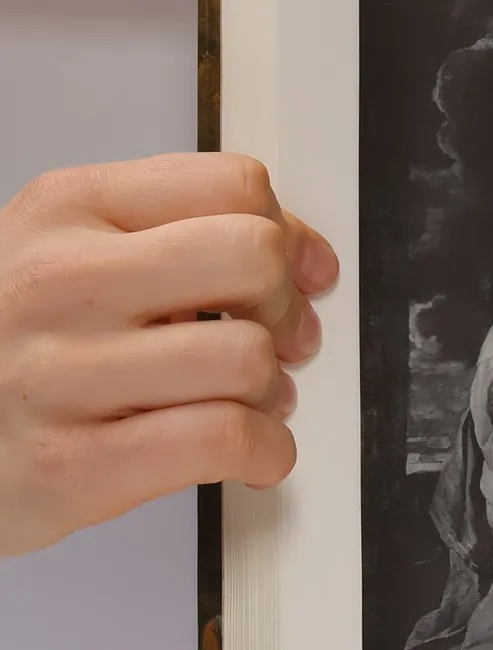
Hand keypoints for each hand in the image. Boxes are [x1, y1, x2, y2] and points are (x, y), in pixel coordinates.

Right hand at [0, 153, 336, 556]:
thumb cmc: (5, 343)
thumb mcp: (66, 252)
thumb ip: (182, 234)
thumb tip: (306, 255)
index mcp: (65, 210)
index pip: (234, 185)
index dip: (286, 236)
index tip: (292, 273)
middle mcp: (59, 281)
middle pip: (253, 260)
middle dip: (285, 307)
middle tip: (273, 341)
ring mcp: (59, 373)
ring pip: (247, 358)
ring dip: (272, 391)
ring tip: (242, 402)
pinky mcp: (73, 464)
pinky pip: (224, 438)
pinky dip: (266, 450)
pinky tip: (247, 451)